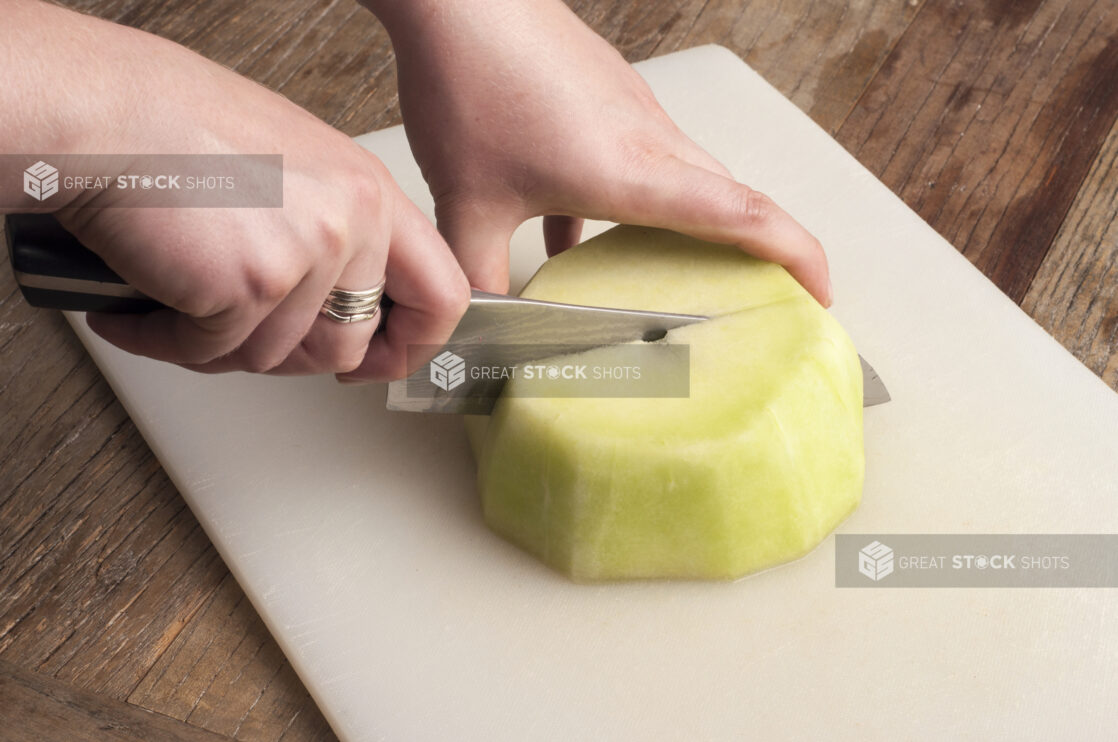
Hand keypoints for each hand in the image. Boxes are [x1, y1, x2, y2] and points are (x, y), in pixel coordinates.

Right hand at [34, 11, 468, 381]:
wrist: (101, 111)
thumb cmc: (174, 129)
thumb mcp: (292, 168)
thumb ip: (331, 231)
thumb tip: (338, 302)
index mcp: (370, 191)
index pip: (442, 295)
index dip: (412, 346)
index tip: (379, 361)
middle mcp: (353, 222)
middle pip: (348, 346)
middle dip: (286, 356)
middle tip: (235, 330)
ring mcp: (308, 255)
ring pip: (276, 358)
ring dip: (217, 346)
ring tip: (174, 302)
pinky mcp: (253, 285)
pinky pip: (215, 352)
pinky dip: (167, 341)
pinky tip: (140, 310)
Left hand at [368, 0, 830, 304]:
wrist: (457, 1)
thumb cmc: (471, 85)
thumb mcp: (467, 206)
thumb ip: (478, 277)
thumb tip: (478, 320)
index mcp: (635, 172)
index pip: (746, 217)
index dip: (798, 258)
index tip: (821, 293)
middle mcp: (650, 137)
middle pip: (734, 197)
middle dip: (762, 249)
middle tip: (764, 293)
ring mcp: (632, 111)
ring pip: (688, 176)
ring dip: (691, 224)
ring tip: (670, 270)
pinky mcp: (607, 94)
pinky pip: (640, 155)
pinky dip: (629, 199)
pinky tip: (571, 229)